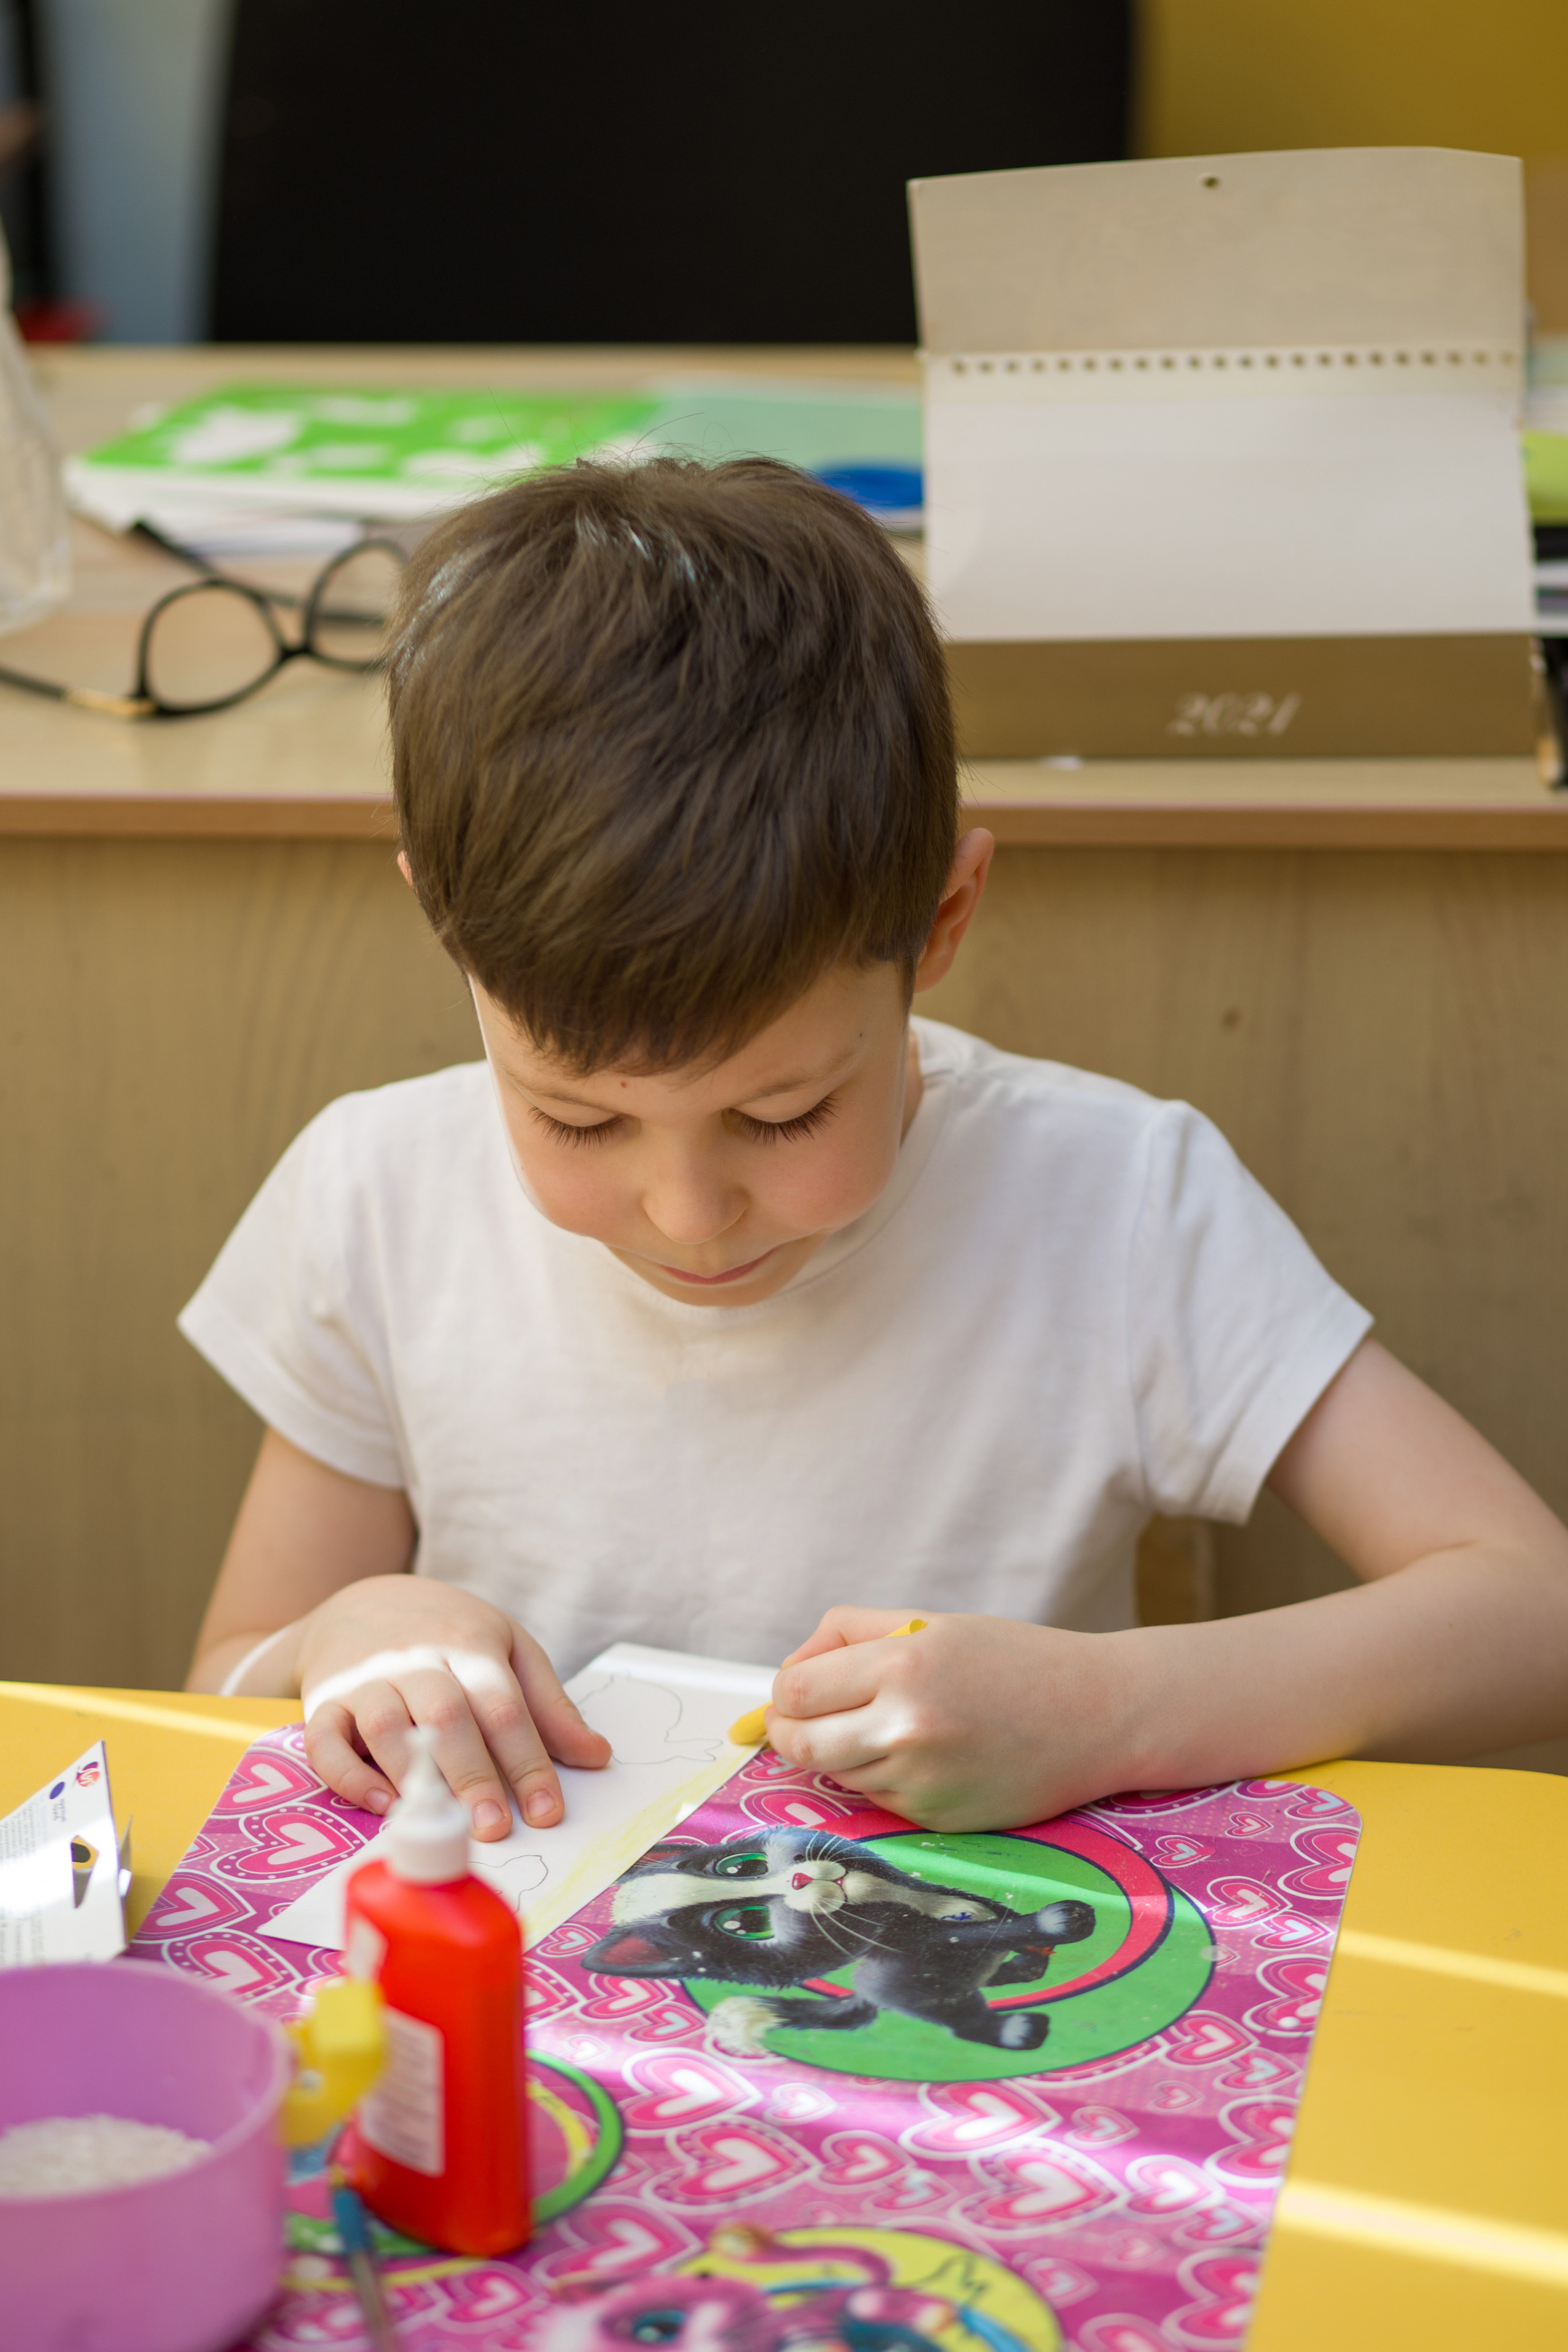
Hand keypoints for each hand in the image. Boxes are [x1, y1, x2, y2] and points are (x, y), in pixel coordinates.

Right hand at [297, 1576, 610, 1838]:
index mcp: (470, 1645)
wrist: (365, 1602)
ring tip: (440, 1822)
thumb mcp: (507, 1649)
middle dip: (473, 1775)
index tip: (546, 1811)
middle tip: (494, 1828)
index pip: (504, 1707)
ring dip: (414, 1776)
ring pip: (386, 1726)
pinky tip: (380, 1802)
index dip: (528, 1762)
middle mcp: (416, 1659)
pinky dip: (348, 1774)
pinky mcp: (324, 1700)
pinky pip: (325, 1740)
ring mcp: (366, 1679)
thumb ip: (549, 1706)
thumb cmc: (449, 1633)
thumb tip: (596, 1756)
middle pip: (446, 1716)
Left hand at [767, 1607, 1134, 1829]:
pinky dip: (884, 1778)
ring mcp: (921, 1782)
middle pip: (798, 1743)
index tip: (797, 1689)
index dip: (785, 1692)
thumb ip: (849, 1636)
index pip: (793, 1692)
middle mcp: (906, 1729)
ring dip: (842, 1752)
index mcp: (901, 1667)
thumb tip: (790, 1673)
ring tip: (888, 1724)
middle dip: (791, 1730)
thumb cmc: (1015, 1660)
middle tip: (807, 1717)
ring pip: (836, 1773)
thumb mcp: (930, 1623)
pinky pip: (878, 1799)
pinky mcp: (936, 1818)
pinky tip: (925, 1753)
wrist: (1098, 1715)